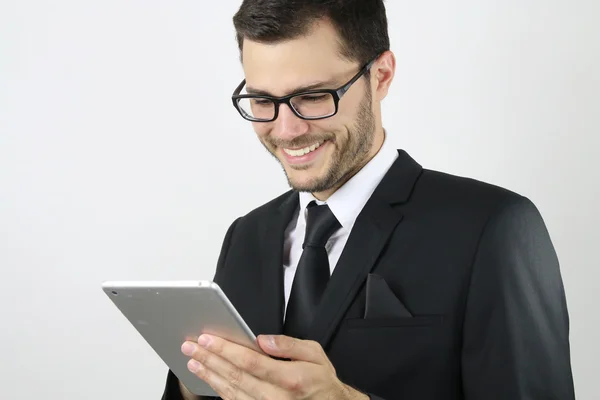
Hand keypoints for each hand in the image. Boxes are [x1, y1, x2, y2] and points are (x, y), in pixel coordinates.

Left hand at [181, 334, 368, 399]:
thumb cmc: (321, 381)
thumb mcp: (315, 354)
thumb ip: (289, 345)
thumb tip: (262, 339)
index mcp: (289, 378)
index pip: (249, 361)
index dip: (225, 349)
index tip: (208, 338)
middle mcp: (275, 397)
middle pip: (234, 375)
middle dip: (209, 358)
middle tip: (190, 346)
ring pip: (230, 391)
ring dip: (209, 375)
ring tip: (193, 360)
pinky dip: (218, 390)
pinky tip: (209, 379)